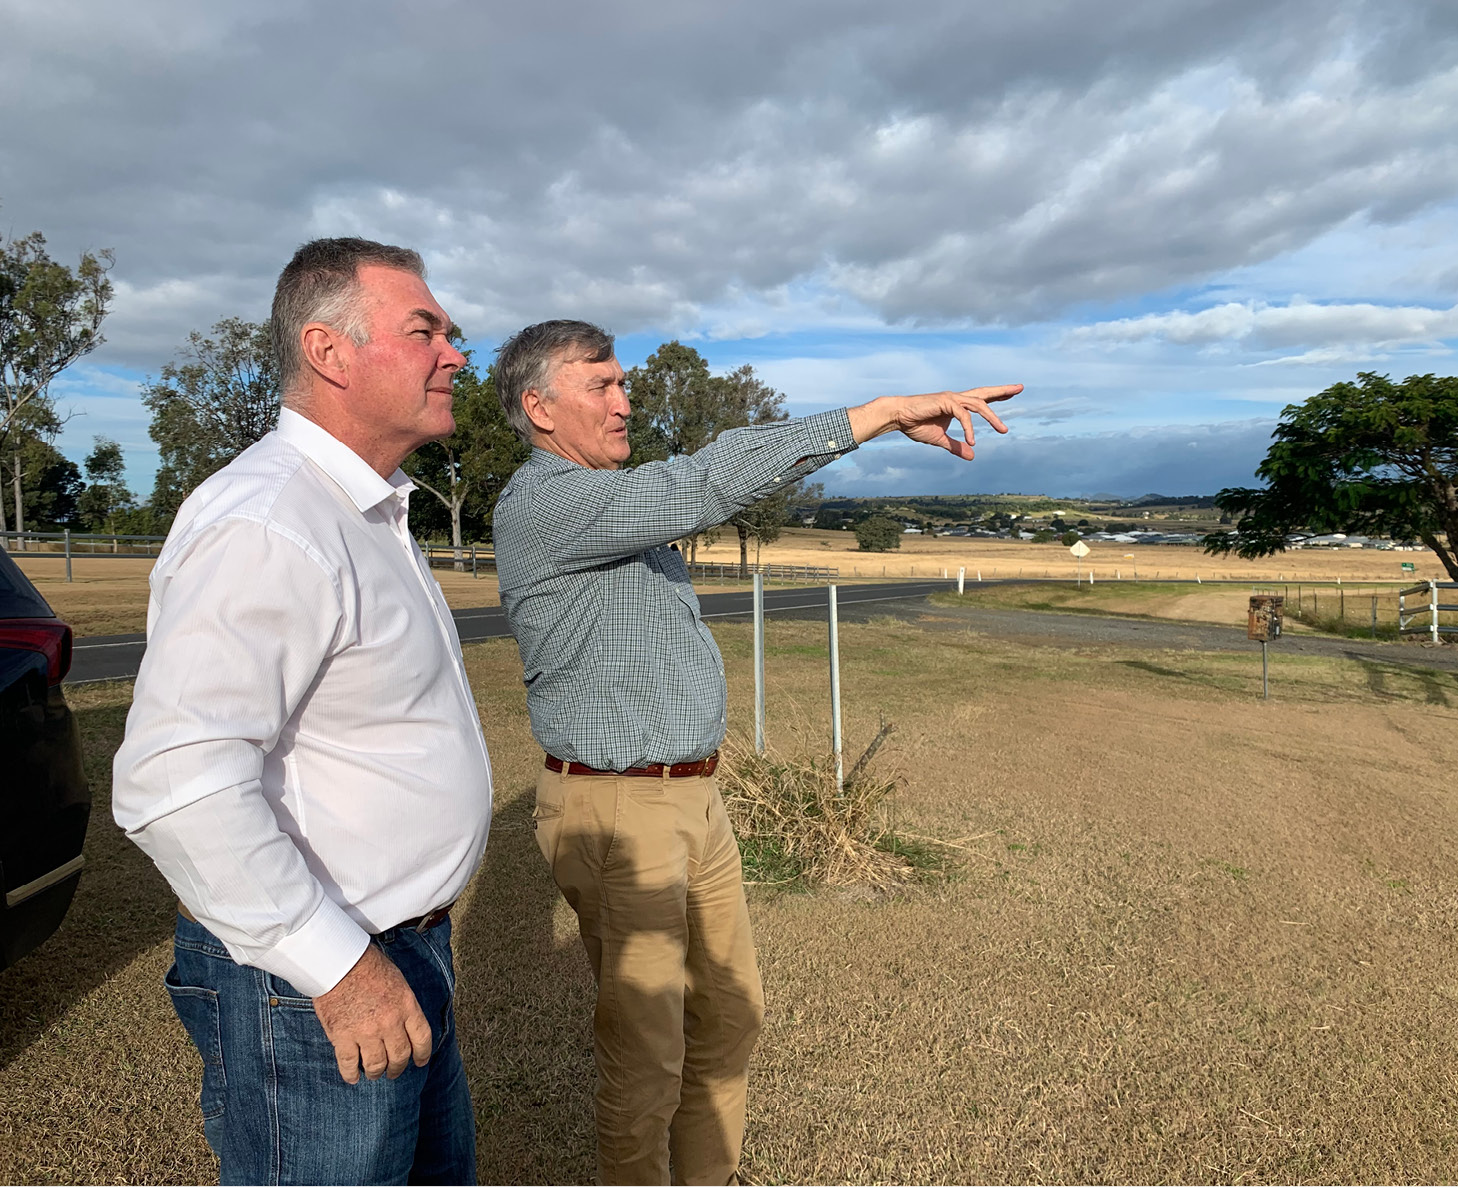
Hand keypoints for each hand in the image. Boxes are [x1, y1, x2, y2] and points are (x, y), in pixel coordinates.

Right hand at [312, 943, 432, 1082]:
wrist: (339, 961)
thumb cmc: (368, 965)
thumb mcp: (398, 981)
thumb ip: (403, 1005)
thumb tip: (404, 1024)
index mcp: (406, 1006)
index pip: (422, 1038)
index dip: (422, 1054)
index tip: (420, 1061)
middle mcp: (390, 1023)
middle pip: (400, 1056)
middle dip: (397, 1068)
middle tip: (393, 1072)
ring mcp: (366, 1032)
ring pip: (376, 1065)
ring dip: (375, 1073)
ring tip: (373, 1074)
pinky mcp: (342, 1037)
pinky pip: (349, 1064)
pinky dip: (351, 1074)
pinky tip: (352, 1076)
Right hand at [848, 385, 1020, 458]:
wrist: (898, 417)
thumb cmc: (916, 425)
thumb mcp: (940, 440)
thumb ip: (956, 446)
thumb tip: (972, 455)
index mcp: (956, 405)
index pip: (981, 399)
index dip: (997, 396)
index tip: (1013, 393)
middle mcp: (956, 398)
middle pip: (984, 393)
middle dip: (1003, 391)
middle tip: (1020, 388)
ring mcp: (951, 398)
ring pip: (978, 404)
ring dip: (992, 417)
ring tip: (1003, 430)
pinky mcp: (945, 401)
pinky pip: (963, 415)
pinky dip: (969, 428)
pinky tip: (972, 440)